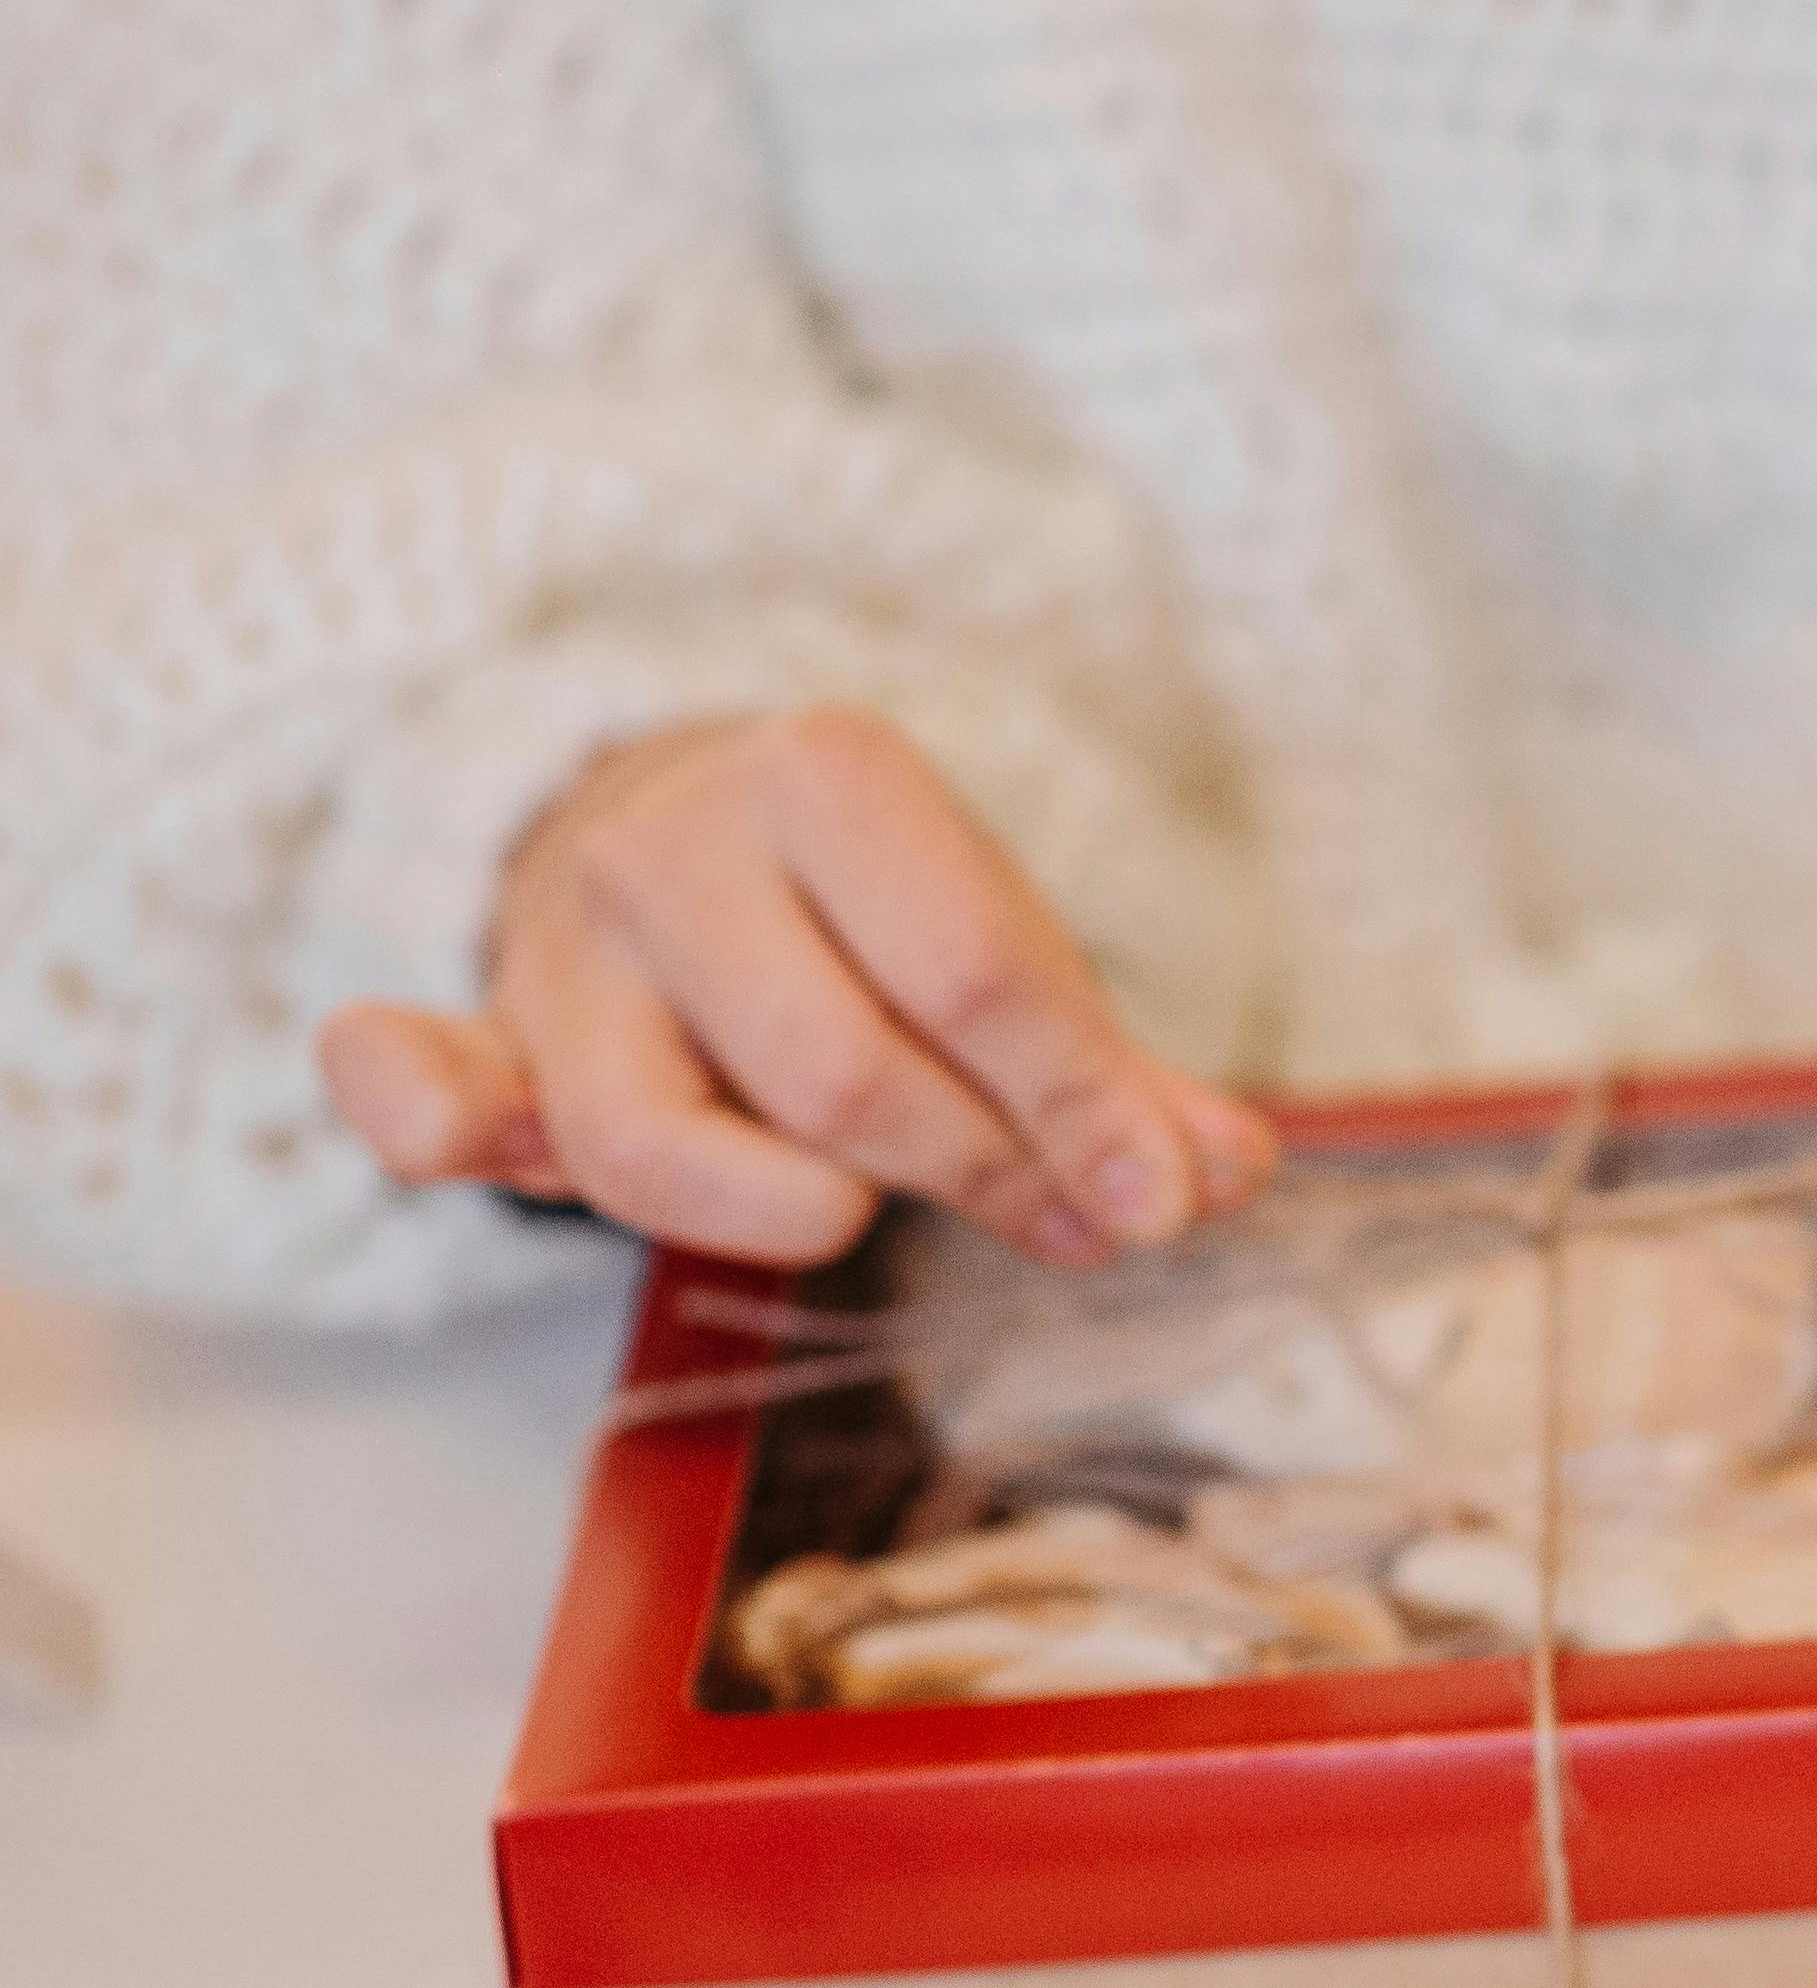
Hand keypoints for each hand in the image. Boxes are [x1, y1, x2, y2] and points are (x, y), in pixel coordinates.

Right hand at [314, 707, 1274, 1270]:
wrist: (677, 826)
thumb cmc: (871, 912)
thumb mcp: (999, 947)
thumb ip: (1114, 1069)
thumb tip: (1224, 1172)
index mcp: (830, 774)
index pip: (977, 974)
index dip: (1081, 1111)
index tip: (1159, 1204)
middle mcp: (674, 841)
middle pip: (845, 1076)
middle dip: (977, 1169)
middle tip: (1061, 1213)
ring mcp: (565, 945)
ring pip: (669, 1146)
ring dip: (804, 1209)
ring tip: (874, 1195)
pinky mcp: (491, 1039)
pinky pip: (432, 1086)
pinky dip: (420, 1105)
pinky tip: (446, 1121)